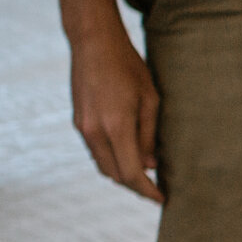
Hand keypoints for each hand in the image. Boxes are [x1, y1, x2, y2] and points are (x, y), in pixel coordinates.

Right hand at [70, 25, 162, 201]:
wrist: (93, 43)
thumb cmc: (129, 67)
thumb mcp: (150, 100)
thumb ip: (149, 136)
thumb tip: (149, 166)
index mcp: (115, 127)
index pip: (132, 174)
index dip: (148, 191)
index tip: (163, 199)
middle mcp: (94, 131)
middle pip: (115, 175)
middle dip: (136, 187)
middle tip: (157, 190)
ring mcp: (83, 127)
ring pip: (103, 165)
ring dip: (123, 175)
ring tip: (146, 175)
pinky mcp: (78, 122)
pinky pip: (96, 152)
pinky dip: (112, 160)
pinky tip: (129, 156)